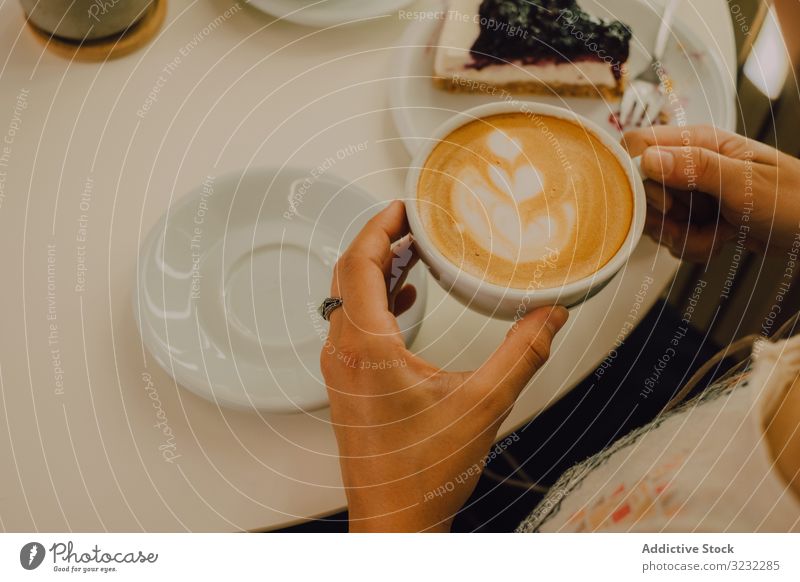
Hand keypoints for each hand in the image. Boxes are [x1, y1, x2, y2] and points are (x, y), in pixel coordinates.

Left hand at [321, 201, 567, 531]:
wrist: (395, 520)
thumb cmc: (423, 472)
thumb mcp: (484, 405)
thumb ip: (522, 353)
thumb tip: (551, 317)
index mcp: (367, 346)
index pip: (358, 263)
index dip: (378, 226)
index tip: (401, 206)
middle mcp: (343, 352)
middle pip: (348, 274)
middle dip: (380, 240)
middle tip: (412, 221)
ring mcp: (340, 369)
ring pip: (348, 298)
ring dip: (378, 269)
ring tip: (414, 251)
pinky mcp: (347, 384)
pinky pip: (354, 324)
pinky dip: (378, 300)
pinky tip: (407, 299)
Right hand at [623, 125, 799, 261]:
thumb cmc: (795, 198)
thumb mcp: (745, 182)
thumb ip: (696, 168)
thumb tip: (649, 159)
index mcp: (699, 142)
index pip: (639, 146)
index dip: (639, 177)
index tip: (665, 203)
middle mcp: (689, 165)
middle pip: (642, 190)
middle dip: (665, 218)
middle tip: (695, 222)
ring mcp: (691, 193)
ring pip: (657, 218)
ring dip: (683, 236)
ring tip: (719, 232)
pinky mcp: (695, 217)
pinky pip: (673, 236)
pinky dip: (693, 246)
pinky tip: (720, 239)